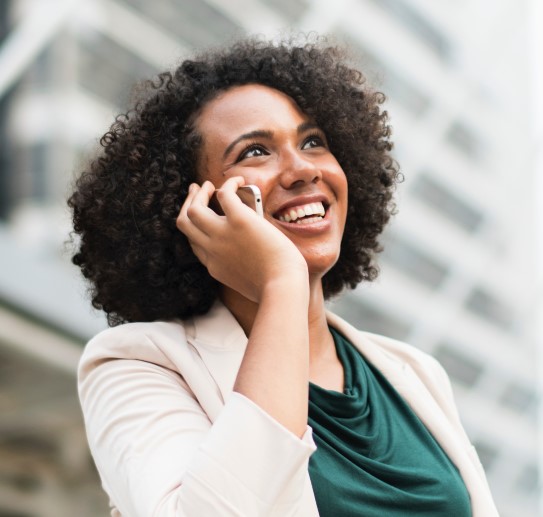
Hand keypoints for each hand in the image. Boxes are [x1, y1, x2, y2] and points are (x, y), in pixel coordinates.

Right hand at [177, 177, 307, 301]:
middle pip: (185, 223)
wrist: (283, 286)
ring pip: (194, 209)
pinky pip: (225, 194)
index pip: (194, 243)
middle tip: (196, 192)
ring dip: (199, 193)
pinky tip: (239, 180)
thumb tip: (248, 252)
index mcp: (214, 266)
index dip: (196, 228)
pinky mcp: (240, 221)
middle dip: (188, 204)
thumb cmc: (275, 286)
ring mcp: (222, 235)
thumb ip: (239, 268)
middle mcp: (212, 249)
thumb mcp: (247, 282)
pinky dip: (229, 184)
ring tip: (209, 185)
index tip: (204, 218)